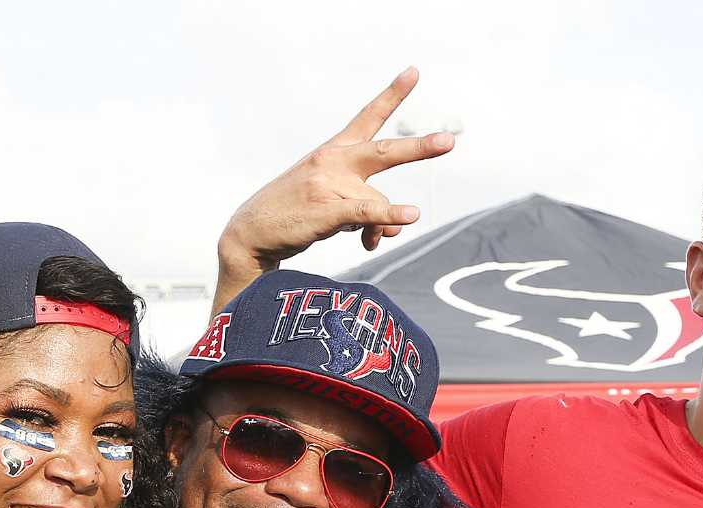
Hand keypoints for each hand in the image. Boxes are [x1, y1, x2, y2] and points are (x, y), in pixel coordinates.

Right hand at [215, 67, 455, 297]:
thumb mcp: (335, 202)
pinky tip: (409, 217)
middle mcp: (334, 162)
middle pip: (385, 151)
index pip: (368, 116)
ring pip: (379, 204)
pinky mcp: (327, 209)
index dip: (392, 94)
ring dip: (381, 226)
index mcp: (335, 151)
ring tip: (370, 239)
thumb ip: (371, 209)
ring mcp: (330, 184)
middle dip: (419, 147)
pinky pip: (368, 212)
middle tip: (449, 141)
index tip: (413, 72)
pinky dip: (390, 216)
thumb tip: (399, 227)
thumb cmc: (297, 211)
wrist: (253, 232)